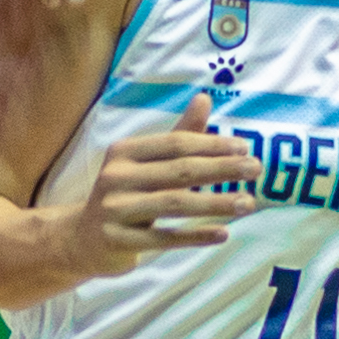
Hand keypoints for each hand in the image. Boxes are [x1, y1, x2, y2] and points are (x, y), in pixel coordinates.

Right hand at [71, 97, 256, 275]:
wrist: (83, 238)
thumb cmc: (126, 193)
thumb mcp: (146, 163)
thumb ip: (178, 134)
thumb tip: (205, 98)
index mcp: (124, 151)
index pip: (175, 144)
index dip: (212, 145)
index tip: (245, 147)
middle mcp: (115, 177)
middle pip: (179, 171)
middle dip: (222, 169)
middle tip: (256, 169)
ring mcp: (115, 210)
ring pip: (175, 204)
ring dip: (216, 203)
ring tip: (248, 203)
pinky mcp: (118, 240)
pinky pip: (164, 238)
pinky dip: (196, 236)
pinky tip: (224, 233)